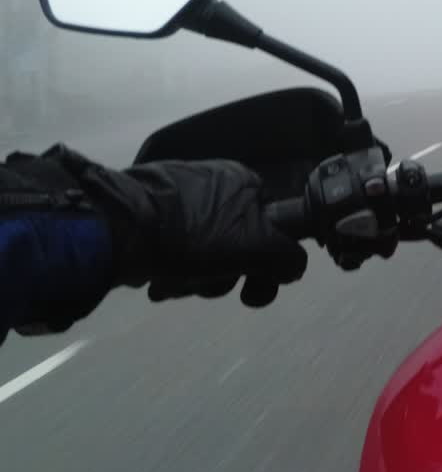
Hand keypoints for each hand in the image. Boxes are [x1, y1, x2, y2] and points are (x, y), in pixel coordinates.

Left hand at [74, 152, 307, 305]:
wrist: (118, 228)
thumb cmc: (194, 236)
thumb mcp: (257, 247)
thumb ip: (287, 257)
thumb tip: (292, 266)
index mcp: (244, 182)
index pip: (271, 230)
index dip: (263, 265)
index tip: (246, 289)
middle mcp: (215, 183)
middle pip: (236, 246)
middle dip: (222, 277)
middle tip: (203, 286)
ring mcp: (178, 196)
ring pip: (203, 253)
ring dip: (193, 279)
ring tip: (170, 285)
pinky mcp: (147, 212)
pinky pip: (172, 248)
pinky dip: (169, 269)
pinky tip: (154, 279)